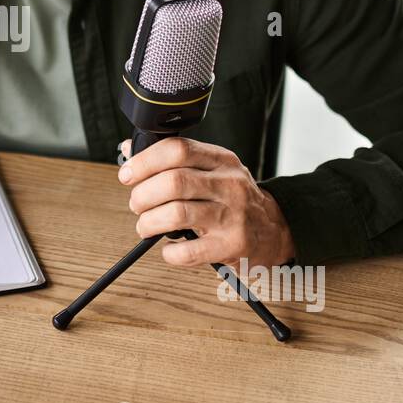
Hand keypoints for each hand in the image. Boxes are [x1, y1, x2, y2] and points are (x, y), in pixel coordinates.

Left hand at [118, 137, 295, 270]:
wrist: (274, 229)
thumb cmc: (234, 198)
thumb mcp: (213, 169)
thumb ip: (175, 160)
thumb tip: (129, 150)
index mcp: (221, 160)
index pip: (178, 150)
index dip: (145, 162)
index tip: (128, 174)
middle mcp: (229, 185)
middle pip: (173, 182)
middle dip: (142, 195)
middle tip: (136, 204)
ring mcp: (232, 216)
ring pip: (176, 214)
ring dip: (149, 222)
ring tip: (146, 226)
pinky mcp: (231, 246)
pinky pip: (188, 251)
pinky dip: (169, 252)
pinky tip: (169, 248)